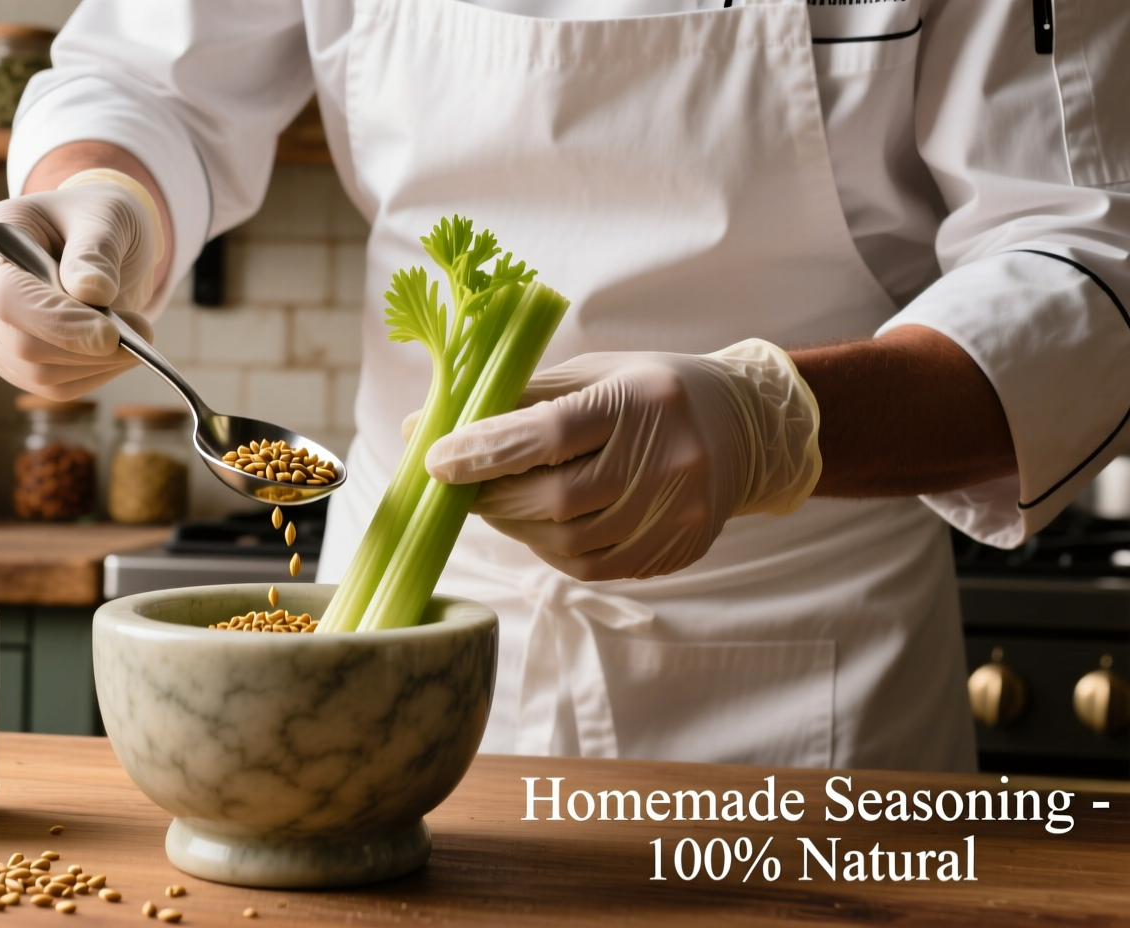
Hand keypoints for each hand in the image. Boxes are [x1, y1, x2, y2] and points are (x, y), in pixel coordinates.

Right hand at [0, 172, 163, 399]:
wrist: (94, 239)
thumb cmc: (97, 218)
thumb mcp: (106, 215)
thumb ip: (96, 250)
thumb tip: (93, 292)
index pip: (10, 297)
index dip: (59, 323)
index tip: (111, 336)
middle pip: (19, 343)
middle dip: (85, 347)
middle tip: (142, 332)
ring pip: (36, 372)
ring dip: (96, 364)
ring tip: (136, 336)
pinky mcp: (11, 360)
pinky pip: (50, 385)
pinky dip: (92, 374)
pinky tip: (117, 351)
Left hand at [424, 340, 820, 579]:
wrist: (744, 427)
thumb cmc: (648, 392)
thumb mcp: (592, 376)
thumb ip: (513, 400)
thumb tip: (420, 425)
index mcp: (641, 400)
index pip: (549, 434)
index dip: (485, 452)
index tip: (435, 460)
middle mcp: (667, 459)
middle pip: (555, 499)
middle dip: (493, 497)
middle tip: (463, 486)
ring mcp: (677, 512)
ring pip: (568, 543)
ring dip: (517, 527)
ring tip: (502, 502)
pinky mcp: (677, 549)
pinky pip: (593, 567)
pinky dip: (552, 550)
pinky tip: (545, 524)